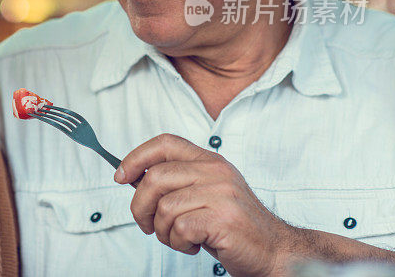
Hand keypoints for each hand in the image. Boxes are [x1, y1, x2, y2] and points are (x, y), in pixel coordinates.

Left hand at [116, 133, 296, 276]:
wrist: (274, 251)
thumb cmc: (232, 226)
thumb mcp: (204, 194)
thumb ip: (176, 182)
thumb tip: (132, 176)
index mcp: (210, 161)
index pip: (165, 143)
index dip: (136, 157)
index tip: (120, 175)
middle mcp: (216, 172)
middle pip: (155, 177)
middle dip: (140, 206)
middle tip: (145, 224)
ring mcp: (221, 194)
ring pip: (164, 207)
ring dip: (162, 231)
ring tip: (177, 238)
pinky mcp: (223, 219)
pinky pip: (179, 228)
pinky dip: (177, 242)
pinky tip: (192, 245)